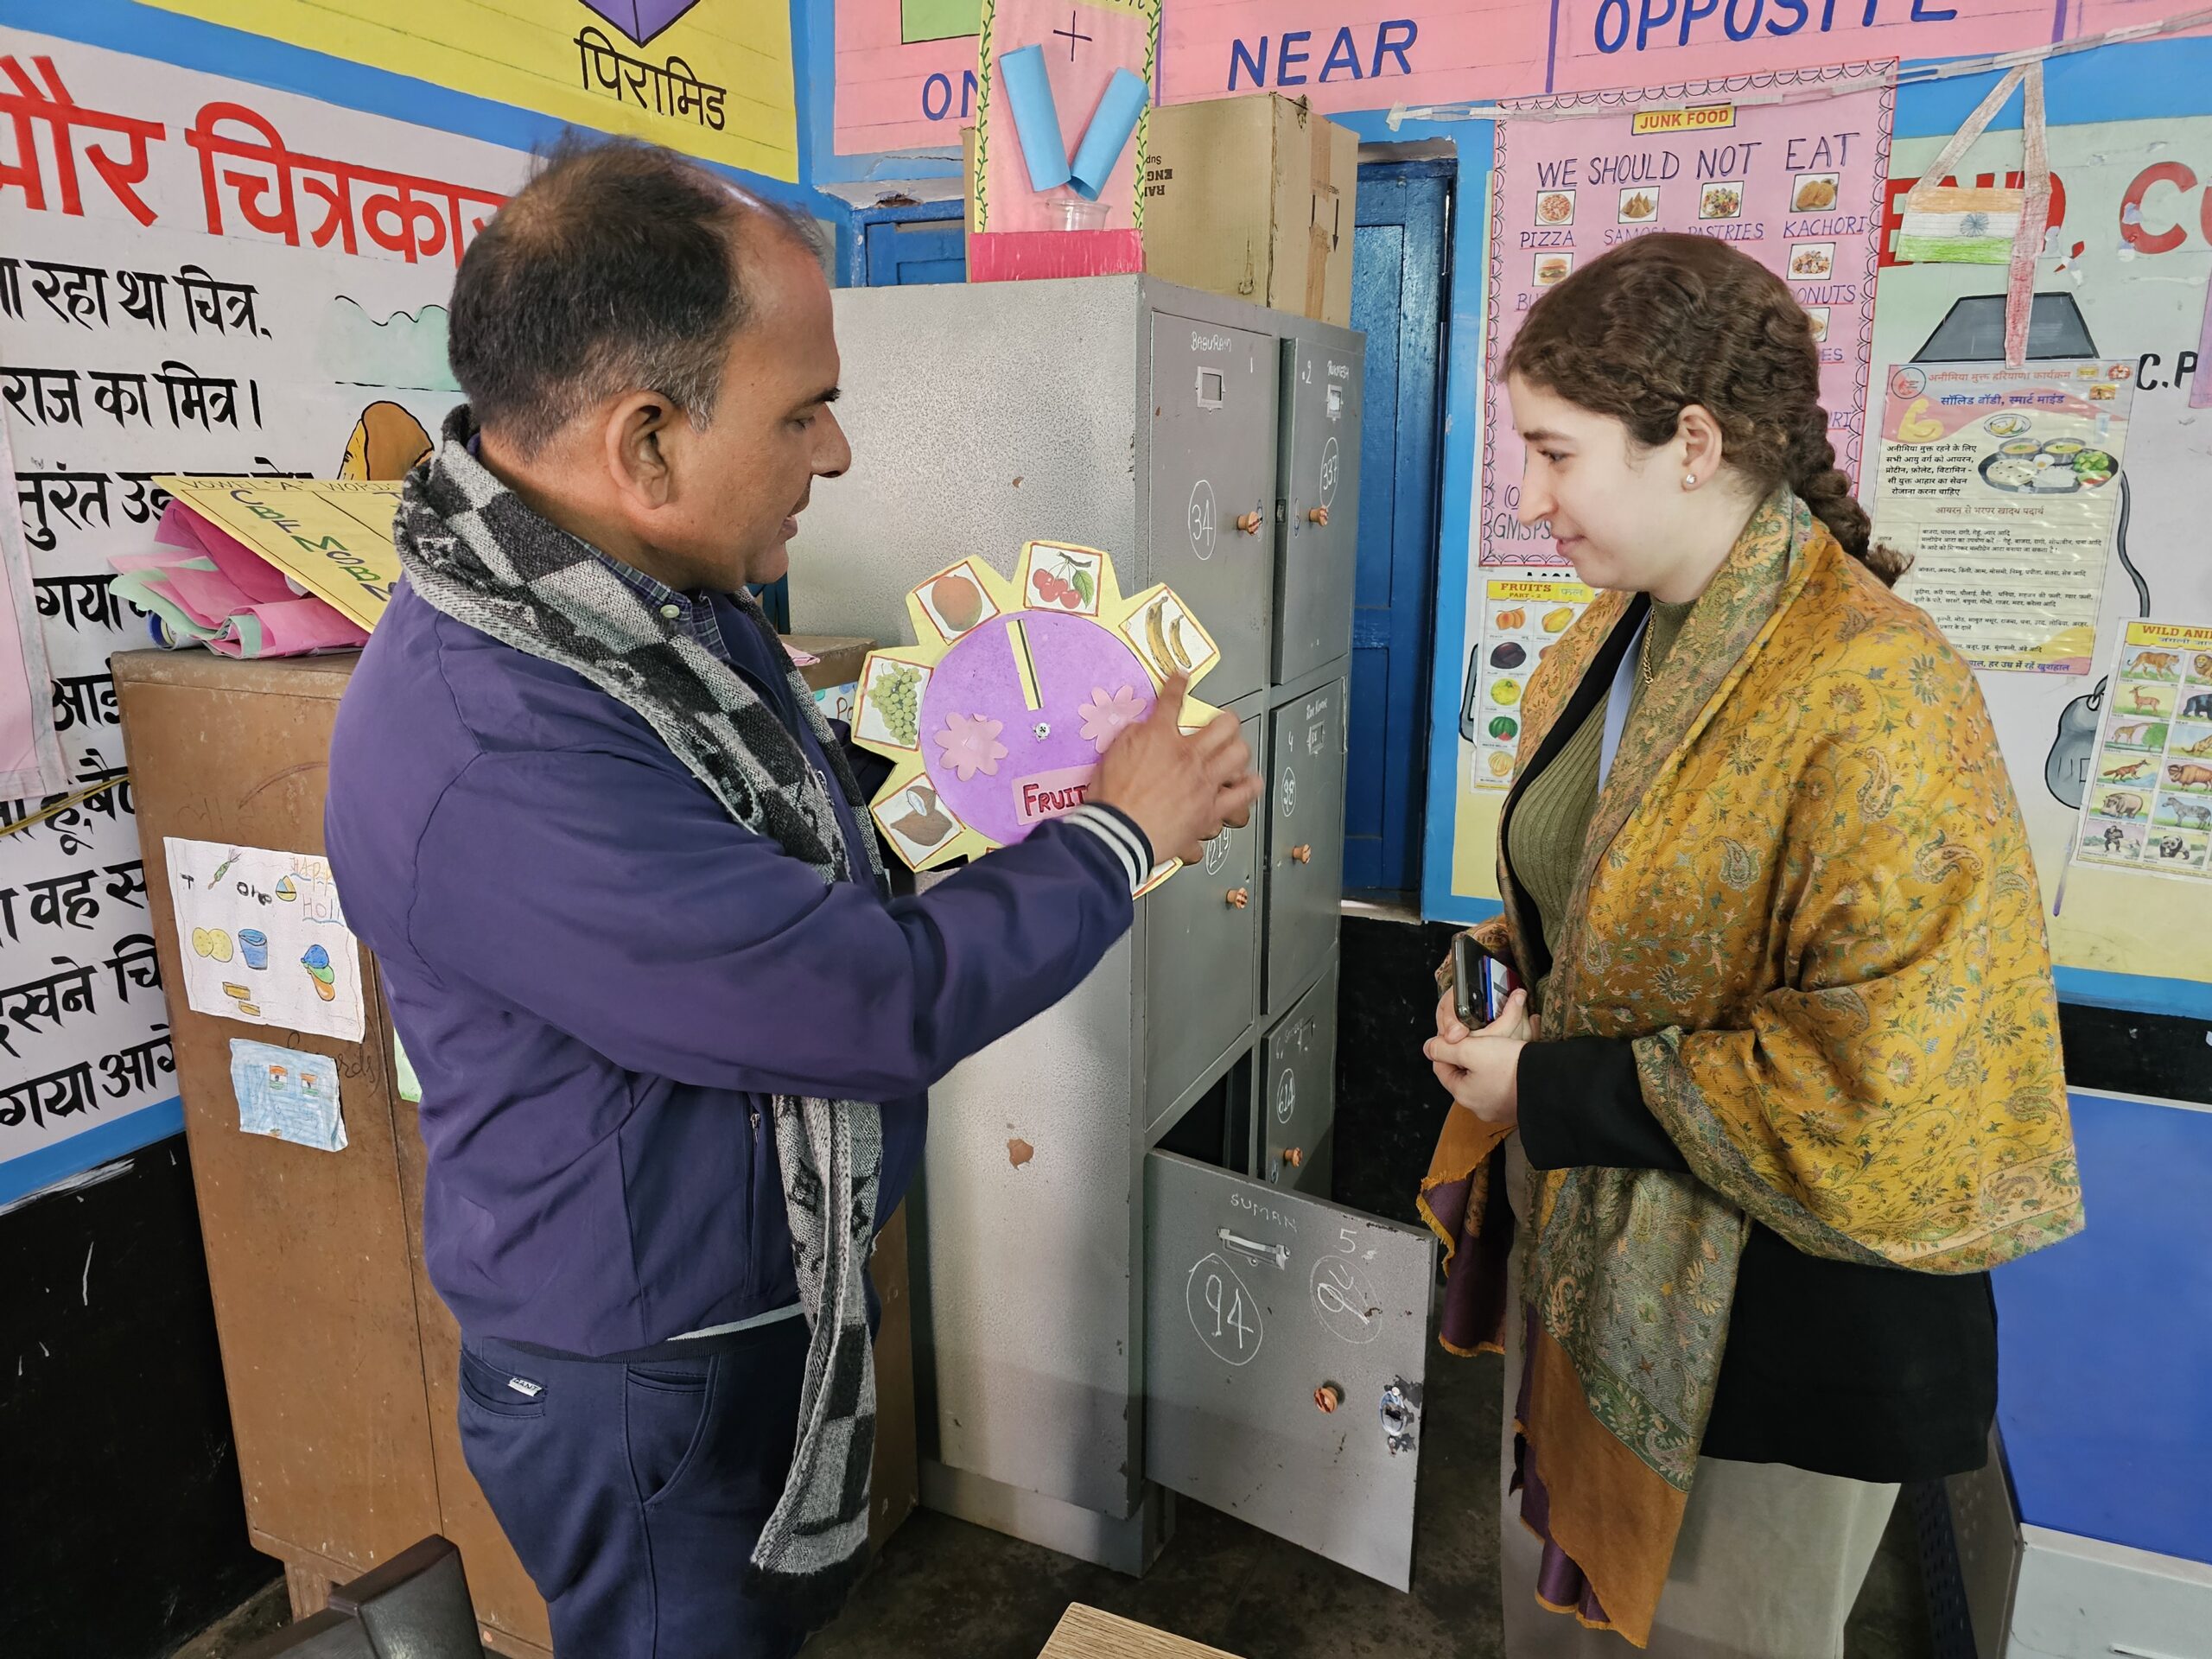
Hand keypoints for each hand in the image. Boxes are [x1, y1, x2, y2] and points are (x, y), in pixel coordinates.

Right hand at [1090, 674, 1262, 865]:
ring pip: (1239, 756)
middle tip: (1223, 722)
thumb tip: (1146, 728)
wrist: (1120, 833)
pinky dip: (1247, 788)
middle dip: (1226, 719)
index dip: (1177, 685)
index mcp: (1161, 738)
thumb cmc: (1113, 798)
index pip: (1172, 701)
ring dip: (1239, 750)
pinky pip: (1242, 797)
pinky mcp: (1211, 812)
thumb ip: (1135, 735)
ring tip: (1235, 751)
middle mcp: (1189, 757)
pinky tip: (1248, 784)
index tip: (1181, 678)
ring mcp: (1204, 784)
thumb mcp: (1114, 754)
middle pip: (1225, 725)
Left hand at [1424, 988, 1530, 1127]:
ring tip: (1498, 1047)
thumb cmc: (1511, 1067)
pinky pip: (1504, 1086)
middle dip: (1470, 1055)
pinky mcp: (1517, 1107)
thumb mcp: (1471, 1050)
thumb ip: (1445, 1048)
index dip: (1446, 1049)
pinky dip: (1505, 1072)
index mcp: (1463, 1095)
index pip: (1442, 1069)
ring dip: (1488, 1062)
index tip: (1457, 1035)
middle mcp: (1479, 1107)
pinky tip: (1513, 1061)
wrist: (1552, 1084)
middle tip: (1480, 1039)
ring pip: (1484, 1080)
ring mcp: (1499, 1110)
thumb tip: (1428, 1048)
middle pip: (1464, 1075)